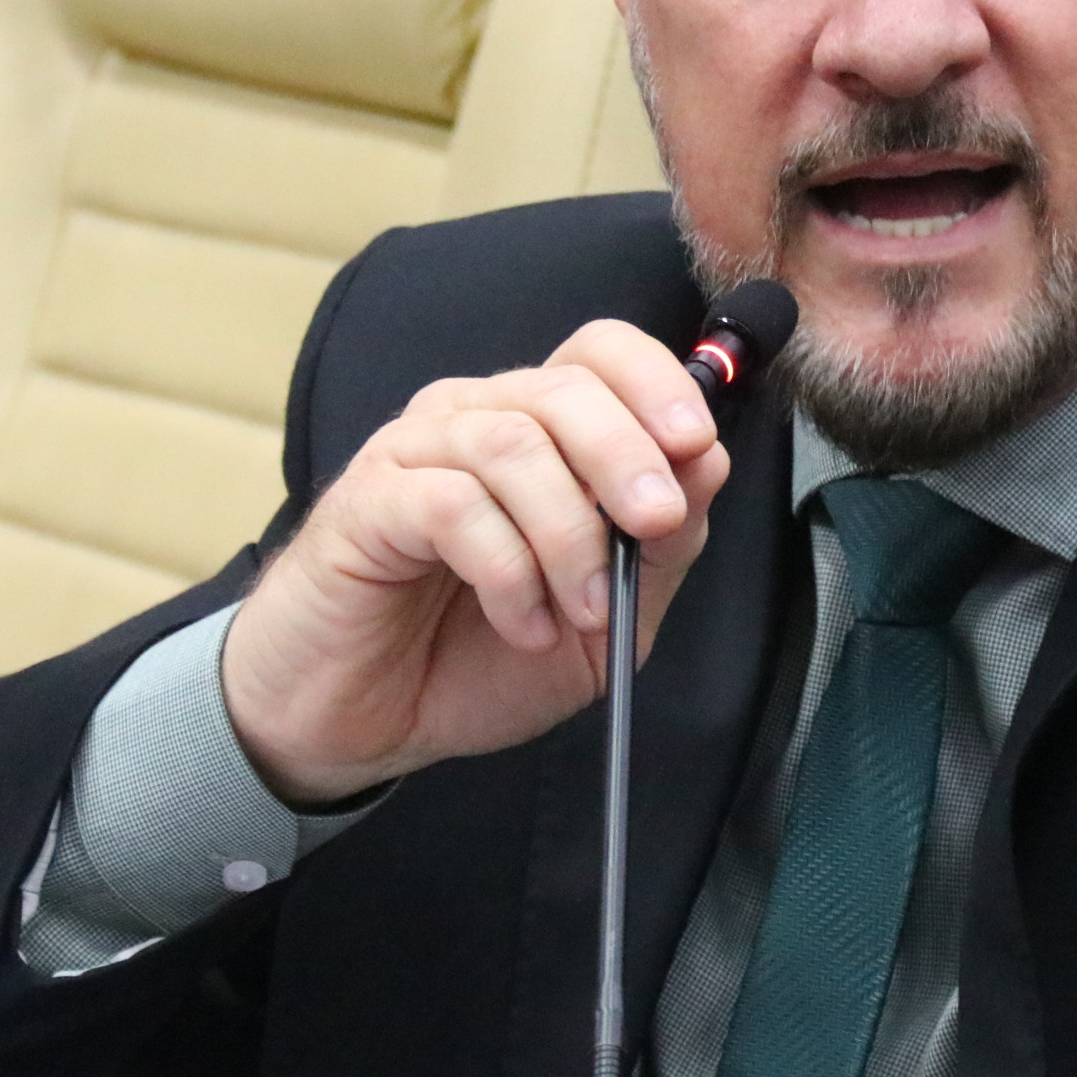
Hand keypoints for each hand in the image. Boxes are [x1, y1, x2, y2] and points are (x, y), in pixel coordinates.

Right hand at [221, 321, 728, 804]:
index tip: (696, 445)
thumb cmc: (479, 657)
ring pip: (512, 444)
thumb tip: (709, 461)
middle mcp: (473, 418)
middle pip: (564, 387)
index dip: (657, 383)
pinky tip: (523, 624)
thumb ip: (661, 543)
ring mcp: (415, 453)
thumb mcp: (607, 612)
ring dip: (567, 536)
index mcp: (538, 429)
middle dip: (625, 457)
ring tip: (581, 612)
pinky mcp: (367, 502)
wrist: (368, 724)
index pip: (601, 352)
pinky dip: (507, 570)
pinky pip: (450, 504)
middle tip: (651, 528)